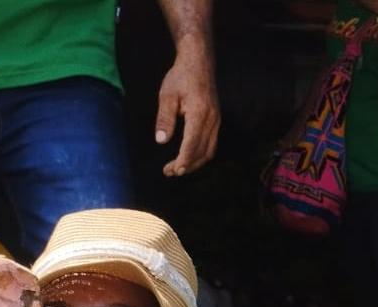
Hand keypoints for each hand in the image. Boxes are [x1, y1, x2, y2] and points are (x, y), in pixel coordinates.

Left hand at [155, 42, 219, 176]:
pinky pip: (211, 143)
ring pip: (209, 150)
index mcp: (200, 114)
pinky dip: (200, 154)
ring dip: (194, 162)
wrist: (199, 63)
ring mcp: (216, 121)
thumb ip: (165, 119)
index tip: (173, 170)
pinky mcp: (216, 120)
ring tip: (177, 168)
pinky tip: (188, 156)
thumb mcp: (167, 95)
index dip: (183, 160)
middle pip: (202, 151)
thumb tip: (161, 141)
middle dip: (187, 165)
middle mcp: (212, 120)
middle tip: (169, 172)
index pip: (193, 144)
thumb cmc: (181, 77)